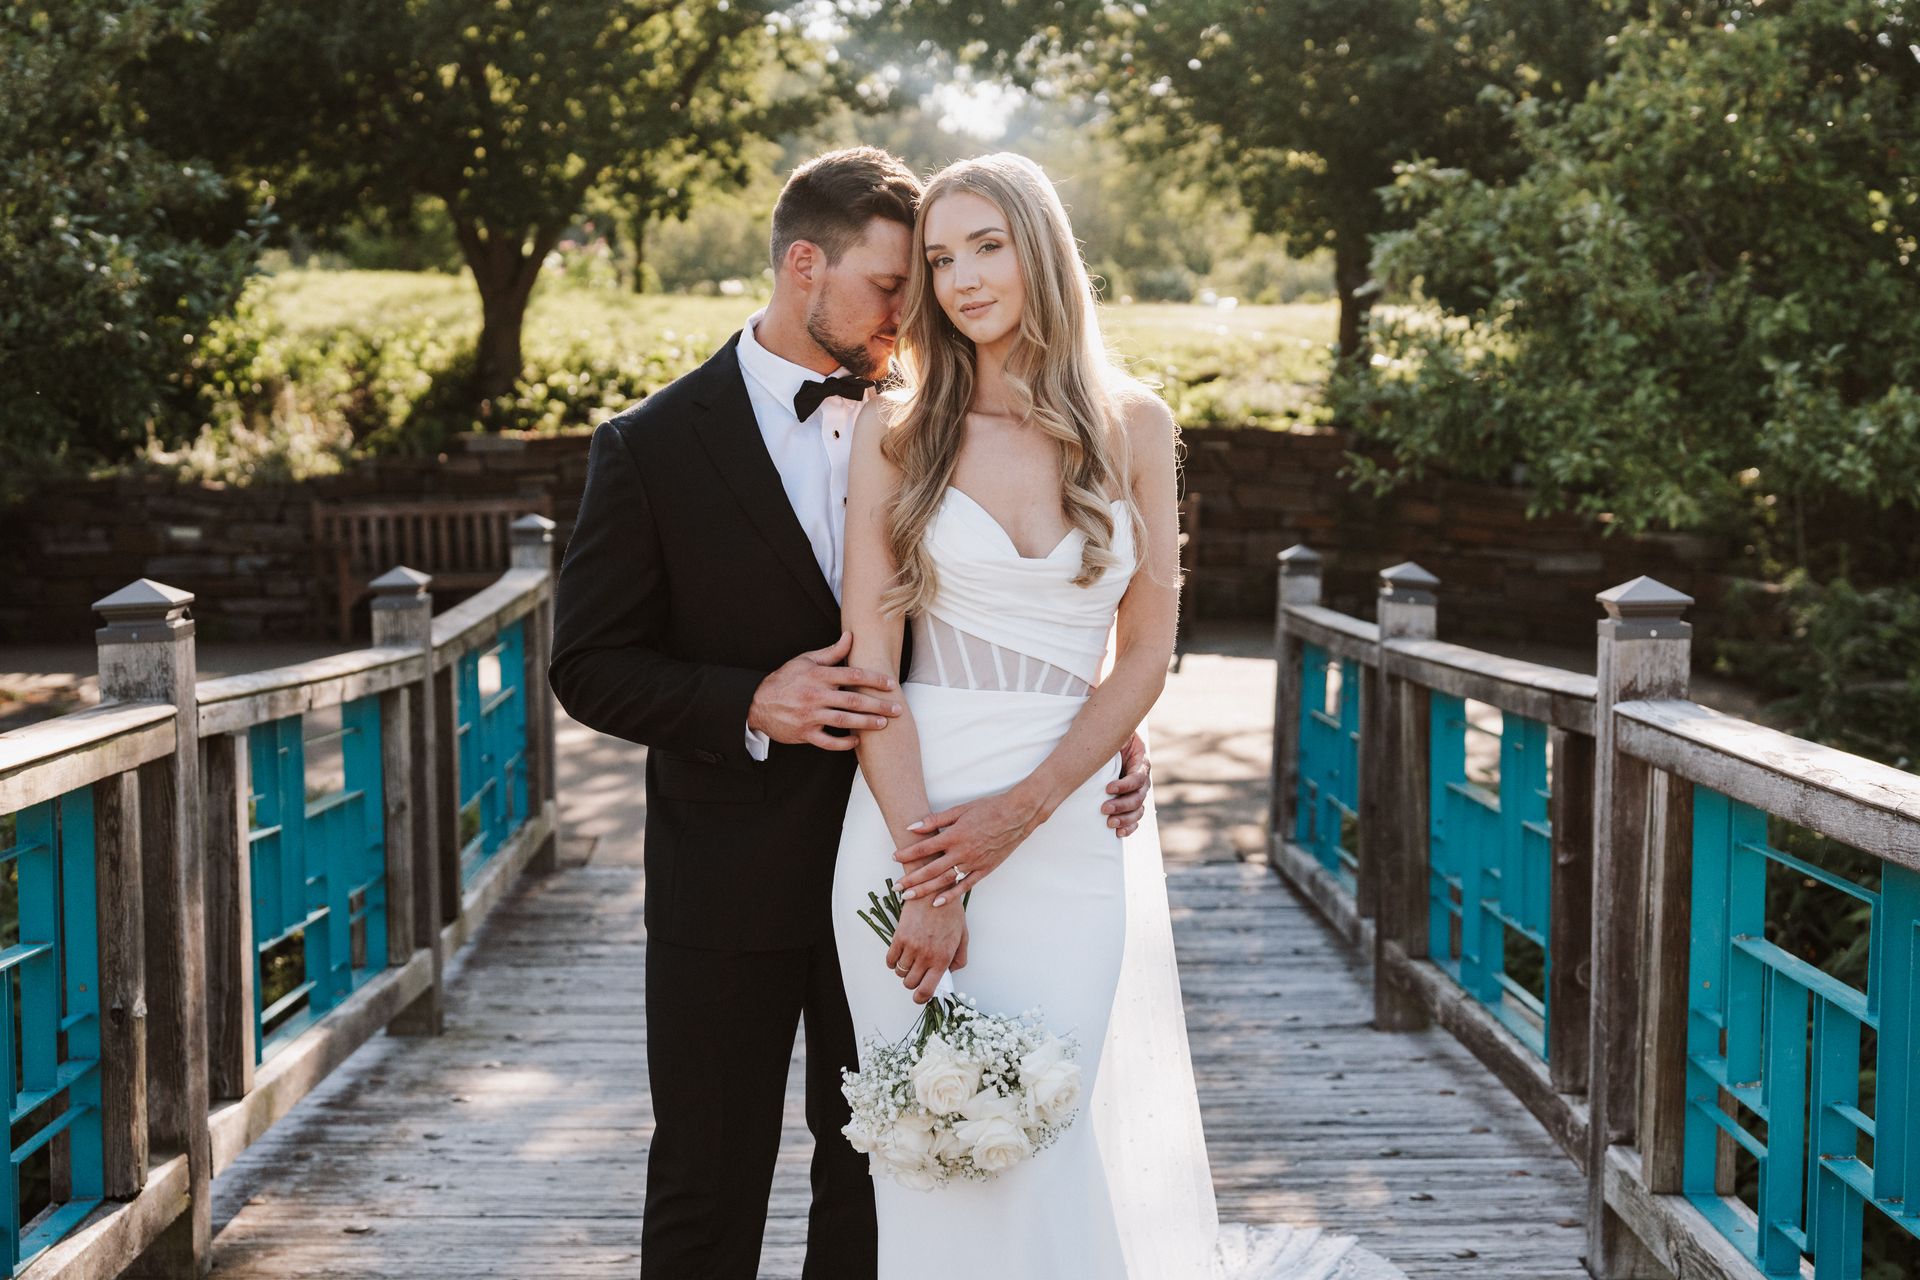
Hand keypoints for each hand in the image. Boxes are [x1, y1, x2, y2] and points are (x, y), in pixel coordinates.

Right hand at [748, 631, 901, 750]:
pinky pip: (828, 741)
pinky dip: (843, 743)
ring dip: (866, 723)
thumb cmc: (785, 679)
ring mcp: (810, 716)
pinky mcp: (804, 733)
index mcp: (818, 675)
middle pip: (853, 700)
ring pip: (844, 721)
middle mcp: (816, 695)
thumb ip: (832, 652)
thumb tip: (851, 636)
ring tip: (884, 724)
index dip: (874, 679)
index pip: (852, 675)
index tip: (891, 684)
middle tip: (898, 709)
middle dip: (878, 705)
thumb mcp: (806, 660)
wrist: (757, 703)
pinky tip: (857, 741)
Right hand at [884, 897, 966, 1002]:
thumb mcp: (963, 937)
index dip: (921, 998)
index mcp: (942, 958)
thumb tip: (949, 973)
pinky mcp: (899, 937)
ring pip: (900, 972)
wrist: (935, 889)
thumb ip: (959, 959)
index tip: (919, 997)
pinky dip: (892, 962)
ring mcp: (911, 947)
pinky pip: (890, 960)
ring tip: (910, 960)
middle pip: (910, 983)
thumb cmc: (950, 912)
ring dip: (904, 970)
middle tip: (918, 973)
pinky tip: (899, 955)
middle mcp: (925, 955)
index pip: (926, 990)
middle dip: (913, 982)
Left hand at [892, 787, 1044, 903]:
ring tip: (908, 897)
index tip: (894, 858)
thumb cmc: (988, 809)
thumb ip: (935, 819)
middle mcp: (962, 852)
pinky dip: (950, 895)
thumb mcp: (960, 810)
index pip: (924, 848)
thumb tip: (913, 826)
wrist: (1017, 816)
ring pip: (944, 881)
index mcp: (954, 835)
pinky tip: (936, 903)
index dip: (907, 854)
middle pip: (930, 869)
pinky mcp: (984, 870)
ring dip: (925, 890)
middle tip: (896, 887)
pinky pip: (964, 886)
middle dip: (911, 879)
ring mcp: (973, 863)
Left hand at [1104, 731, 1150, 836]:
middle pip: (1138, 797)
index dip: (1125, 784)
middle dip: (1121, 805)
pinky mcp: (1132, 803)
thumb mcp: (1117, 734)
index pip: (1138, 777)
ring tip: (1109, 823)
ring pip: (1138, 810)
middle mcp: (1143, 779)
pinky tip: (1119, 833)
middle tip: (1104, 809)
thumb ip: (1116, 737)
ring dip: (1125, 819)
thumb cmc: (1112, 738)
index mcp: (1141, 761)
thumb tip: (1103, 733)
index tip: (1108, 788)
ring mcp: (1139, 792)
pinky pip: (1135, 818)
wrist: (1112, 745)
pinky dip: (1129, 827)